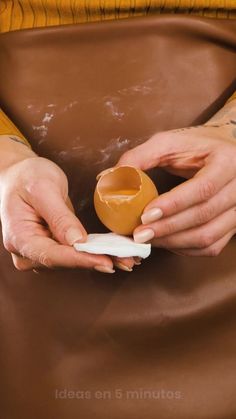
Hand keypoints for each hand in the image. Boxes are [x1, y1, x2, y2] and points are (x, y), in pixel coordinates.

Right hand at [0, 156, 134, 271]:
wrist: (18, 175)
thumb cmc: (26, 177)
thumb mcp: (43, 190)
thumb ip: (59, 217)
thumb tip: (78, 242)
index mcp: (20, 238)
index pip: (53, 256)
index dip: (82, 260)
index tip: (106, 261)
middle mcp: (27, 252)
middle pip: (65, 263)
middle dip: (96, 261)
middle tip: (127, 260)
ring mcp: (39, 253)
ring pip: (72, 262)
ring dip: (99, 259)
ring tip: (128, 257)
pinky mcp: (51, 248)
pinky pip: (74, 254)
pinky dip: (94, 253)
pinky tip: (116, 253)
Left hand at [117, 121, 235, 256]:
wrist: (227, 153)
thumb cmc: (196, 146)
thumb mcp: (169, 142)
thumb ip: (139, 157)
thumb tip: (107, 178)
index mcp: (227, 162)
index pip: (202, 189)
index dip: (173, 205)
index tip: (145, 215)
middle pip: (204, 216)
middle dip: (168, 228)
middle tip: (138, 234)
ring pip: (209, 237)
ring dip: (174, 242)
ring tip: (147, 240)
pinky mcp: (234, 225)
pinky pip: (211, 246)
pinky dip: (186, 248)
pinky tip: (166, 242)